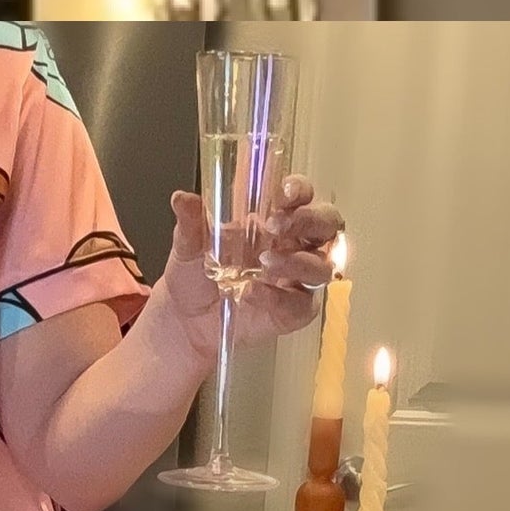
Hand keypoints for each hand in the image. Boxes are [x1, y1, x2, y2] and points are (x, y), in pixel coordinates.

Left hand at [162, 176, 343, 361]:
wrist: (184, 320)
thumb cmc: (195, 277)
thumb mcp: (188, 246)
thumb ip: (191, 223)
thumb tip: (182, 198)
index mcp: (275, 220)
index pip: (302, 196)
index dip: (300, 190)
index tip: (284, 192)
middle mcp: (294, 246)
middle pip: (326, 225)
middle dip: (308, 221)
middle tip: (277, 226)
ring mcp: (298, 279)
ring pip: (322, 266)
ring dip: (297, 262)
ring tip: (264, 263)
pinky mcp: (294, 311)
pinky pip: (301, 303)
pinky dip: (278, 297)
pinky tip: (251, 293)